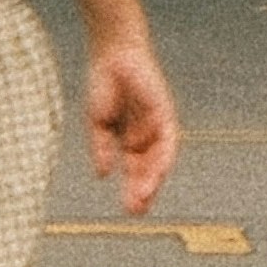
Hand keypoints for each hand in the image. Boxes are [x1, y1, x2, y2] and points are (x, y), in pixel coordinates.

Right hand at [82, 38, 178, 216]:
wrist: (112, 55)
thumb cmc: (104, 86)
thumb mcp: (98, 123)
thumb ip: (101, 148)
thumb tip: (101, 174)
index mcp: (130, 140)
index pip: (135, 171)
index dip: (134, 190)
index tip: (130, 210)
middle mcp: (146, 136)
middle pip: (148, 169)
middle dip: (143, 190)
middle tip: (136, 211)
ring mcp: (156, 125)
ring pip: (159, 159)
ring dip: (152, 179)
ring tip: (144, 196)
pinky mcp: (165, 113)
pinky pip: (168, 140)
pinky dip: (162, 157)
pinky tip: (156, 172)